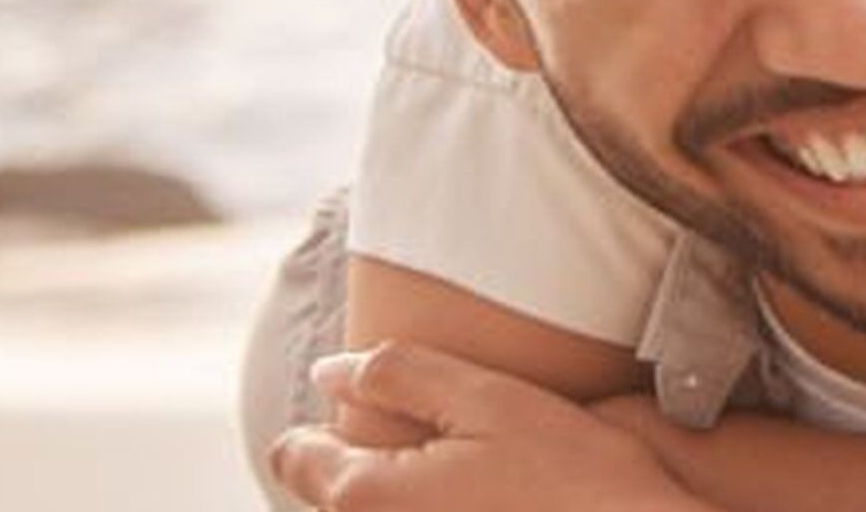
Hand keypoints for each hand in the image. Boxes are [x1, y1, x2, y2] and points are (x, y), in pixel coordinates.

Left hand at [268, 341, 709, 511]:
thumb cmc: (570, 475)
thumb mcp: (488, 399)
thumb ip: (398, 373)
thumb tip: (330, 368)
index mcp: (365, 496)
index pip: (294, 454)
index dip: (335, 414)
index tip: (393, 401)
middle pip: (333, 487)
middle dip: (373, 451)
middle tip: (455, 435)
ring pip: (378, 508)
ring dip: (409, 483)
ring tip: (484, 471)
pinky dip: (438, 505)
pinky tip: (497, 500)